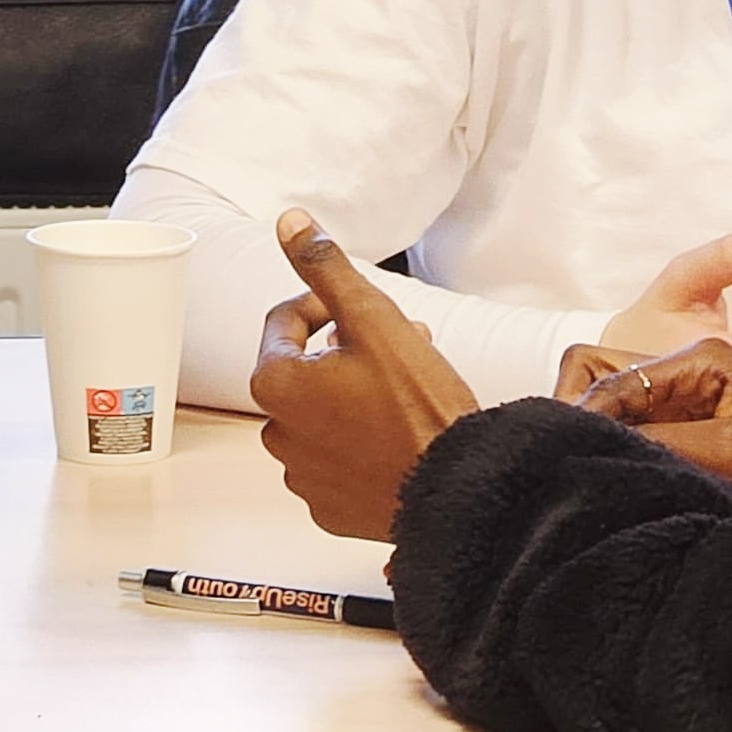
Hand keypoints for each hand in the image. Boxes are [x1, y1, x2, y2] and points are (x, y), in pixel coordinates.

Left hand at [253, 210, 476, 541]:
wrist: (455, 485)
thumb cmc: (417, 404)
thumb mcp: (373, 318)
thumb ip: (325, 267)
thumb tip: (291, 224)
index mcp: (275, 382)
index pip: (286, 320)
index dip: (326, 306)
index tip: (359, 313)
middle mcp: (277, 432)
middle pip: (305, 370)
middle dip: (345, 353)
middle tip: (396, 349)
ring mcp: (301, 474)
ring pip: (322, 414)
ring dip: (352, 396)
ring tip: (403, 392)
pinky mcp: (328, 506)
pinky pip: (336, 461)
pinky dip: (359, 444)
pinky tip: (396, 435)